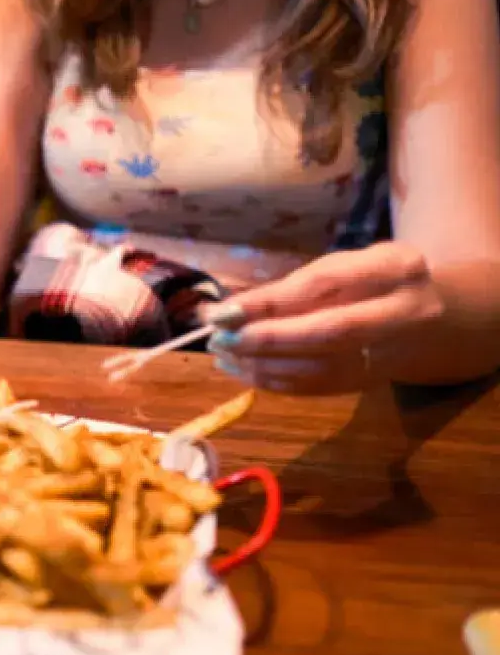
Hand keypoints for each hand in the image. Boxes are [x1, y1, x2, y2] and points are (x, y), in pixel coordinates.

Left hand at [204, 242, 446, 394]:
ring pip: (321, 368)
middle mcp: (402, 311)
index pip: (323, 286)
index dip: (269, 302)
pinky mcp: (373, 382)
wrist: (434, 319)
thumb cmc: (370, 283)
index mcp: (394, 268)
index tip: (222, 311)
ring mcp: (392, 352)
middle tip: (220, 338)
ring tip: (222, 355)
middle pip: (329, 332)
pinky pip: (319, 387)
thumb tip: (228, 310)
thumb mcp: (341, 267)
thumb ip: (293, 286)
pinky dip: (274, 382)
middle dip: (266, 339)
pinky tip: (241, 370)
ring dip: (262, 365)